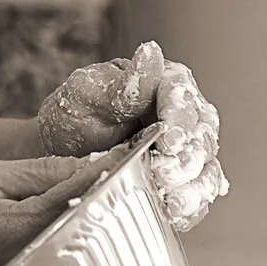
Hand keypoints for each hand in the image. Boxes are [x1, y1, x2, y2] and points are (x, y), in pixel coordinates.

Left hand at [35, 40, 227, 232]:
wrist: (61, 152)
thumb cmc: (76, 115)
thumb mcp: (89, 94)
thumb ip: (124, 83)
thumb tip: (150, 52)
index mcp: (166, 84)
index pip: (182, 97)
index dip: (179, 119)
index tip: (169, 139)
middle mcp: (186, 118)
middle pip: (200, 137)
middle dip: (185, 158)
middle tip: (164, 172)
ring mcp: (188, 153)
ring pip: (205, 171)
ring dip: (192, 187)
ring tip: (171, 200)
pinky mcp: (184, 185)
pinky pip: (195, 199)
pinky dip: (188, 208)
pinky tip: (174, 213)